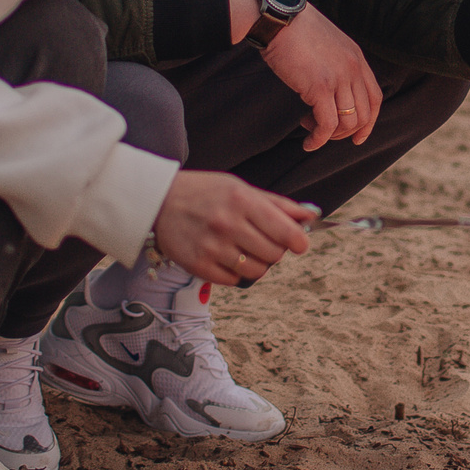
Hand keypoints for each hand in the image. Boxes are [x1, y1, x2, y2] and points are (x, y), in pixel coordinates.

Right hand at [152, 170, 313, 286]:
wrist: (158, 201)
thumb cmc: (204, 192)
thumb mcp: (240, 188)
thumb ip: (276, 204)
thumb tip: (310, 215)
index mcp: (242, 201)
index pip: (287, 232)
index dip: (299, 241)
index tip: (299, 244)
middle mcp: (228, 224)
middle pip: (274, 255)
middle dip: (276, 251)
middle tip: (264, 242)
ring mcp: (212, 247)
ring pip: (256, 271)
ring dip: (257, 264)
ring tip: (245, 250)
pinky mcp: (199, 266)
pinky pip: (233, 281)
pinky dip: (235, 273)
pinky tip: (226, 257)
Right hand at [264, 3, 382, 148]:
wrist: (279, 19)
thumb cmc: (295, 31)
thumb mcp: (327, 45)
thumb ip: (336, 64)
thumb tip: (331, 91)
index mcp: (357, 58)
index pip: (375, 98)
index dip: (369, 122)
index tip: (358, 137)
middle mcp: (353, 69)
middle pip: (364, 114)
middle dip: (346, 132)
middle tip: (325, 132)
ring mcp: (339, 78)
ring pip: (348, 122)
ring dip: (330, 135)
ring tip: (310, 128)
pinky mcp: (319, 88)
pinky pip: (327, 125)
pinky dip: (319, 139)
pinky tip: (308, 141)